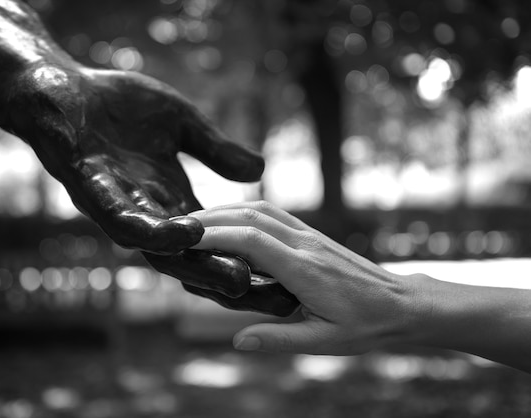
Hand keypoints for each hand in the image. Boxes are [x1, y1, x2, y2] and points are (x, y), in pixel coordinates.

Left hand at [5, 63, 294, 306]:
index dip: (245, 259)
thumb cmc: (121, 105)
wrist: (62, 89)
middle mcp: (147, 213)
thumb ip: (215, 150)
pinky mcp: (89, 189)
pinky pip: (122, 217)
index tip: (287, 279)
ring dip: (197, 264)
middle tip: (273, 298)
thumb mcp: (182, 124)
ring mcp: (118, 206)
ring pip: (158, 248)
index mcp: (170, 200)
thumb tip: (258, 172)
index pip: (212, 239)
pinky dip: (153, 230)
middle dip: (229, 276)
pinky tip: (185, 232)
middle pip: (192, 257)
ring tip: (237, 278)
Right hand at [190, 201, 418, 353]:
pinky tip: (229, 221)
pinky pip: (272, 214)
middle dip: (211, 217)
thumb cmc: (366, 325)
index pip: (251, 241)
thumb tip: (238, 341)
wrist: (402, 304)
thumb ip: (279, 339)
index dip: (216, 235)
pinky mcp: (312, 235)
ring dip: (226, 209)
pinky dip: (244, 212)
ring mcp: (309, 235)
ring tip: (196, 221)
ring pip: (260, 209)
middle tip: (178, 227)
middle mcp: (305, 244)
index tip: (186, 237)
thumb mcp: (324, 341)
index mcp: (305, 270)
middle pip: (250, 216)